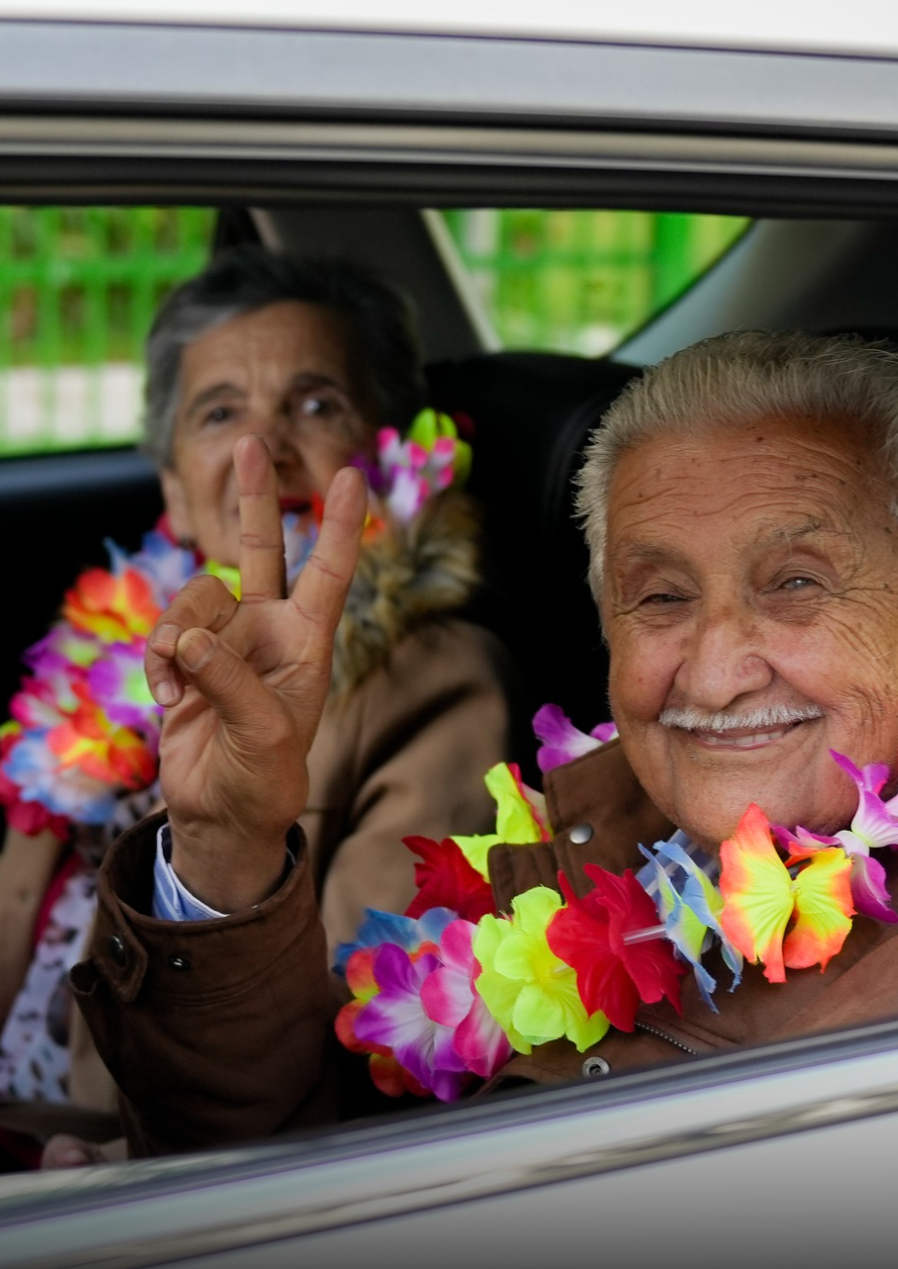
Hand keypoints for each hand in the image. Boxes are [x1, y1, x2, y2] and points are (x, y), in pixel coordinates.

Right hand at [145, 435, 366, 909]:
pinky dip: (158, 661)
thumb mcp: (265, 734)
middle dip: (254, 498)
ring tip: (180, 686)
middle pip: (261, 549)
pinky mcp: (186, 658)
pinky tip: (168, 698)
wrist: (220, 812)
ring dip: (177, 635)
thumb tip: (190, 639)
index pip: (329, 571)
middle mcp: (268, 631)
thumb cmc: (264, 778)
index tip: (352, 472)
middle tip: (252, 440)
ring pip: (194, 597)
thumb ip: (230, 681)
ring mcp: (225, 642)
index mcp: (307, 643)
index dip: (339, 523)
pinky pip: (164, 631)